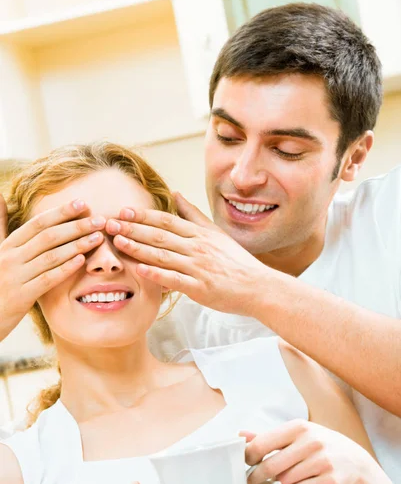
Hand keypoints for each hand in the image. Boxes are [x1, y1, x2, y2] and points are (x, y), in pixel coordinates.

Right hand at [0, 196, 105, 340]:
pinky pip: (47, 279)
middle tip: (100, 220)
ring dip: (77, 246)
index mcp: (7, 245)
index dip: (61, 212)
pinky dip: (65, 269)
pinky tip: (82, 261)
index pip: (38, 223)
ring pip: (50, 256)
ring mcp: (16, 277)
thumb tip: (0, 196)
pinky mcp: (22, 296)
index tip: (82, 203)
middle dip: (76, 226)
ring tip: (98, 238)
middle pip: (48, 237)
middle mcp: (10, 258)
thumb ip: (1, 225)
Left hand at [105, 193, 266, 315]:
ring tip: (117, 243)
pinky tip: (139, 270)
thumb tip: (176, 195)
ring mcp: (198, 267)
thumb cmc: (235, 261)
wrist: (258, 286)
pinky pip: (174, 279)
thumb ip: (194, 215)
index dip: (143, 216)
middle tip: (109, 224)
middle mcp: (197, 248)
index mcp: (199, 234)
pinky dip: (156, 274)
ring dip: (138, 248)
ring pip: (162, 255)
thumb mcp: (216, 233)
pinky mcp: (200, 288)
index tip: (123, 212)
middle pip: (159, 235)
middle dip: (132, 229)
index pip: (166, 221)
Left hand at [242, 419, 372, 483]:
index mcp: (299, 427)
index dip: (248, 457)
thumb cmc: (318, 445)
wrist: (355, 461)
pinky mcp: (330, 482)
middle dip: (257, 477)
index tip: (244, 464)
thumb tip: (240, 434)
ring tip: (286, 477)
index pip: (262, 444)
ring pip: (284, 480)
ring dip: (280, 482)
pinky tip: (301, 483)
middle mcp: (311, 442)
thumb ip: (267, 436)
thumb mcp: (296, 434)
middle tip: (251, 481)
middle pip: (270, 466)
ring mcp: (323, 462)